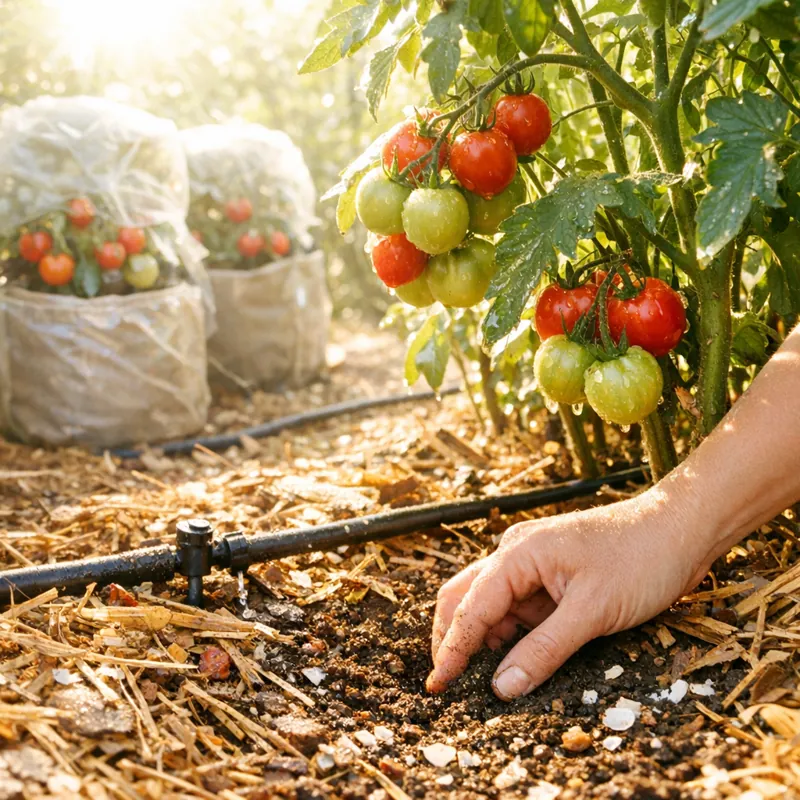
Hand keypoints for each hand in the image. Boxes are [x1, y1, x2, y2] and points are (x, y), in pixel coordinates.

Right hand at [426, 488, 712, 699]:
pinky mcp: (552, 577)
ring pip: (491, 604)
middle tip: (448, 682)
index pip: (470, 606)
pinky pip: (519, 608)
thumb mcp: (592, 611)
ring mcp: (533, 564)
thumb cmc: (641, 559)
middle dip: (453, 638)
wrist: (681, 529)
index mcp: (517, 553)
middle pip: (464, 597)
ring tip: (476, 680)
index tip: (437, 686)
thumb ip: (544, 650)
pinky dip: (511, 634)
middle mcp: (516, 554)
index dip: (451, 648)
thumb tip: (501, 688)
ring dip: (483, 638)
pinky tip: (513, 659)